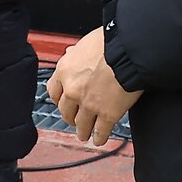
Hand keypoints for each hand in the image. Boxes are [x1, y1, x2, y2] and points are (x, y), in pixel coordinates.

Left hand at [46, 27, 142, 146]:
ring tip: (84, 134)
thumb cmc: (110, 42)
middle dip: (70, 117)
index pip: (53, 92)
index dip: (59, 100)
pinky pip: (100, 131)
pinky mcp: (107, 115)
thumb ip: (76, 53)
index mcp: (64, 70)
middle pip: (66, 111)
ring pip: (81, 125)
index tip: (63, 103)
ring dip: (83, 131)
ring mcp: (89, 104)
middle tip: (74, 120)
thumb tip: (72, 53)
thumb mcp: (84, 43)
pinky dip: (99, 137)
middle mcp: (72, 89)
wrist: (128, 52)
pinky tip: (99, 139)